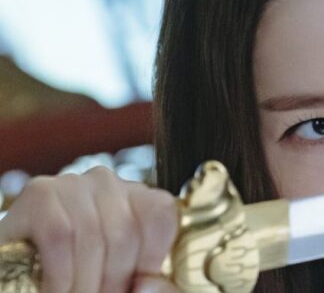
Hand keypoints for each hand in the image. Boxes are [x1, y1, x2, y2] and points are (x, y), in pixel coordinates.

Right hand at [0, 166, 178, 292]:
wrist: (23, 275)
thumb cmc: (82, 277)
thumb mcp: (122, 280)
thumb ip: (154, 287)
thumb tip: (147, 285)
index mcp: (137, 198)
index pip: (160, 212)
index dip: (151, 256)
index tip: (136, 287)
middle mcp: (108, 183)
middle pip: (125, 231)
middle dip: (113, 280)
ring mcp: (73, 183)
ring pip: (92, 236)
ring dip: (84, 282)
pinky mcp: (39, 193)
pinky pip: (59, 235)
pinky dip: (60, 272)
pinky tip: (58, 290)